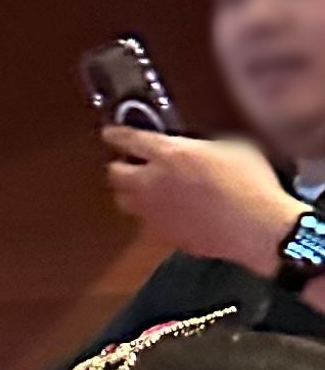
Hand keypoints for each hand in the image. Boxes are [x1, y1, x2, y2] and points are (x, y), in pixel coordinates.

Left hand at [100, 125, 298, 267]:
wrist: (258, 228)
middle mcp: (152, 183)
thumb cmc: (251, 185)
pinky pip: (147, 222)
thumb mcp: (231, 149)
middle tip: (128, 164)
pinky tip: (167, 212)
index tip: (110, 134)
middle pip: (114, 174)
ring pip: (124, 201)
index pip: (128, 140)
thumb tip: (197, 152)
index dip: (116, 136)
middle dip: (118, 167)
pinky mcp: (164, 234)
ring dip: (129, 192)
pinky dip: (151, 215)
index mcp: (169, 154)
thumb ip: (202, 147)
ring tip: (142, 188)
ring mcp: (155, 212)